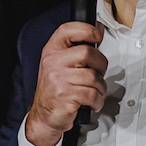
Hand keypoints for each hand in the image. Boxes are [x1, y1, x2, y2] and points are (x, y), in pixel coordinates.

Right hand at [26, 22, 106, 145]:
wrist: (44, 116)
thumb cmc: (55, 89)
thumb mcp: (58, 64)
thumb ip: (74, 50)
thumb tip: (97, 34)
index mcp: (52, 51)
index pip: (68, 30)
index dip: (87, 29)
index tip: (97, 34)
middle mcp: (53, 63)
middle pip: (88, 53)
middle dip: (101, 64)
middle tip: (98, 72)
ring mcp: (59, 79)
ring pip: (94, 77)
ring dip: (100, 87)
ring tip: (93, 91)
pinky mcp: (66, 96)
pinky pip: (93, 94)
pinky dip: (97, 101)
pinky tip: (91, 102)